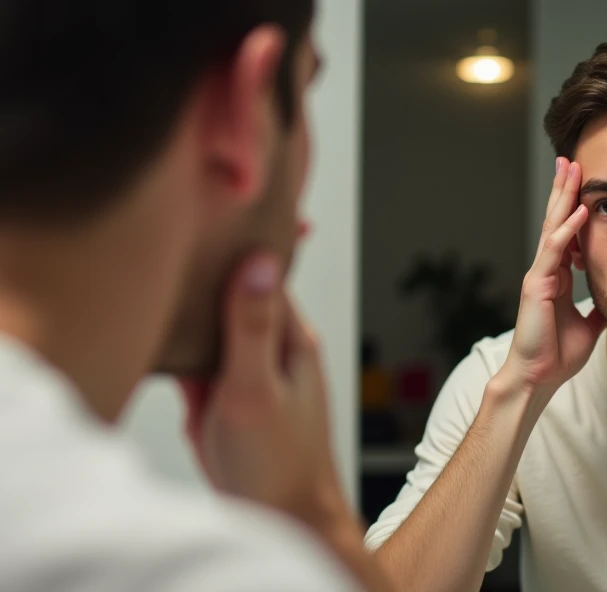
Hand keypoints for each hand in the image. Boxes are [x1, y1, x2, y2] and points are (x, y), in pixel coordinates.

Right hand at [178, 253, 347, 527]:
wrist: (279, 516)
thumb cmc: (280, 460)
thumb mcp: (258, 386)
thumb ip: (252, 326)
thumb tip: (260, 260)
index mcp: (289, 336)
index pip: (264, 270)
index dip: (233, 243)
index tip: (201, 218)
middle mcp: (267, 346)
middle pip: (229, 293)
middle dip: (200, 274)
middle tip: (164, 244)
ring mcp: (241, 369)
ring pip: (208, 325)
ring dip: (184, 313)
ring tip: (153, 283)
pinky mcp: (218, 393)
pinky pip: (192, 360)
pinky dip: (174, 351)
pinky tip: (154, 338)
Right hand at [497, 157, 605, 399]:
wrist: (538, 377)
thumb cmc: (557, 354)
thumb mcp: (590, 325)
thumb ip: (599, 306)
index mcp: (557, 276)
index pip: (566, 232)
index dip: (573, 206)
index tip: (583, 182)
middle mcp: (546, 269)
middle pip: (556, 220)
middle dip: (564, 189)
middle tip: (570, 159)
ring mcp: (539, 274)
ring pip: (552, 226)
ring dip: (563, 196)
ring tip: (571, 169)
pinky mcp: (536, 284)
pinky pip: (554, 250)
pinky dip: (568, 229)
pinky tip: (581, 210)